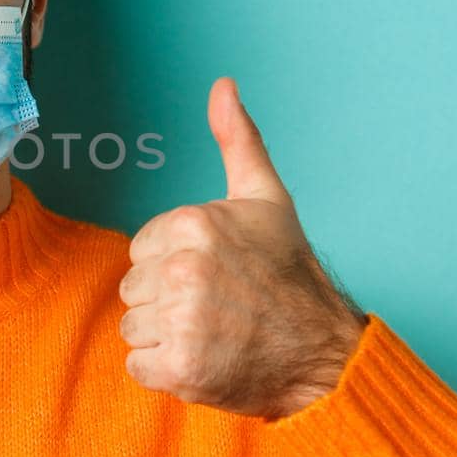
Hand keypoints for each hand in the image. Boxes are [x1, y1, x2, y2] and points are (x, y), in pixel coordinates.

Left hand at [118, 77, 365, 420]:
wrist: (323, 353)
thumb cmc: (289, 276)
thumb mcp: (265, 199)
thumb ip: (237, 139)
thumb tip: (223, 84)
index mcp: (194, 224)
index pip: (141, 250)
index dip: (174, 265)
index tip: (216, 275)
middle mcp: (185, 268)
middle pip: (133, 289)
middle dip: (167, 301)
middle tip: (218, 307)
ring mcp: (182, 320)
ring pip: (133, 328)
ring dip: (166, 338)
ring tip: (213, 334)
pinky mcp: (180, 368)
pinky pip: (138, 366)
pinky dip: (166, 372)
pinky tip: (205, 360)